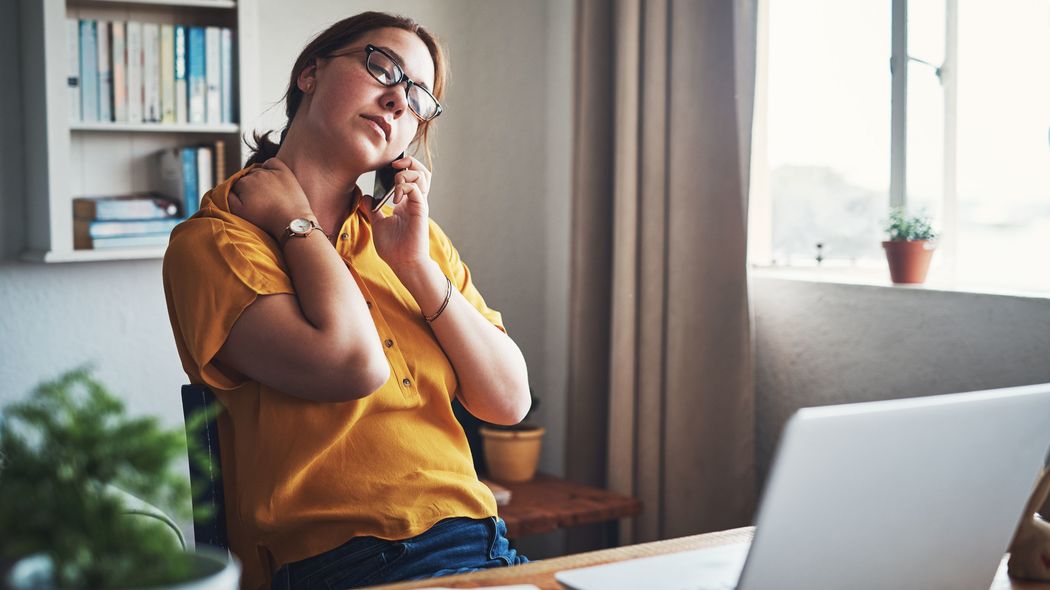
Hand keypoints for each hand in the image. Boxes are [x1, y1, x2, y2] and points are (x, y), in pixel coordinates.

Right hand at [228, 158, 314, 239]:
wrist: (291, 221)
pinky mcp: (284, 172)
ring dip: (259, 178)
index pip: (236, 185)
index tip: (248, 204)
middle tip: (257, 201)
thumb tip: (225, 189)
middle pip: (247, 178)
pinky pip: (272, 162)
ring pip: (259, 170)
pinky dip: (269, 166)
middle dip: (249, 187)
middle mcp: (256, 174)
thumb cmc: (265, 219)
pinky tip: (271, 176)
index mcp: (243, 183)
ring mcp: (271, 172)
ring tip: (265, 193)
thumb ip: (227, 198)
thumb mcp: (239, 212)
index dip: (240, 195)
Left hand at [363, 155, 432, 272]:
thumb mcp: (378, 224)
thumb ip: (372, 209)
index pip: (411, 176)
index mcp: (407, 202)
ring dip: (407, 172)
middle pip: (421, 171)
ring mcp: (419, 204)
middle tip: (394, 164)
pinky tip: (395, 197)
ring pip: (422, 176)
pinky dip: (404, 187)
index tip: (388, 167)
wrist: (403, 263)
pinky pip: (416, 189)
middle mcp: (415, 201)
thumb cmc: (394, 248)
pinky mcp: (420, 210)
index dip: (402, 166)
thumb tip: (365, 197)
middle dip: (409, 162)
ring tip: (395, 181)